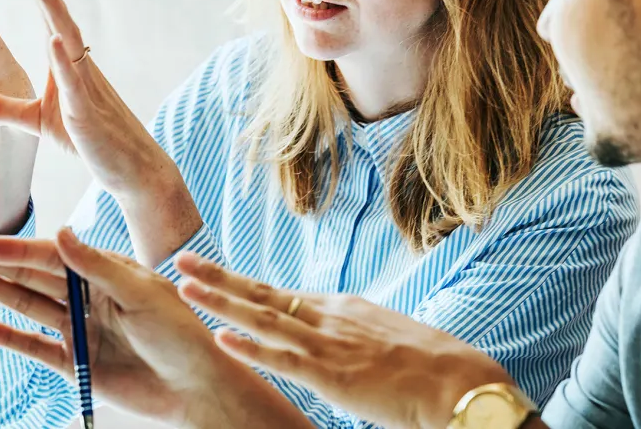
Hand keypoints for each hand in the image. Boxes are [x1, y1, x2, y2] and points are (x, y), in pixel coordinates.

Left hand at [0, 0, 176, 197]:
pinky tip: (53, 38)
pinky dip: (63, 58)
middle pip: (56, 13)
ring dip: (51, 7)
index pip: (47, 14)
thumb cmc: (87, 140)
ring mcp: (84, 84)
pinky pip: (74, 80)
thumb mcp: (32, 121)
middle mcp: (77, 64)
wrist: (130, 167)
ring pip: (67, 37)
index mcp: (65, 62)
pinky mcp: (86, 111)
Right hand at [0, 228, 313, 428]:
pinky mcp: (77, 364)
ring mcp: (81, 328)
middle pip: (31, 274)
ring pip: (27, 305)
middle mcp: (89, 295)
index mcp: (107, 271)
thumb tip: (62, 232)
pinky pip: (35, 346)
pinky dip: (8, 336)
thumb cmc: (182, 333)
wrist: (198, 386)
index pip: (52, 255)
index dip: (16, 249)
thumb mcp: (143, 293)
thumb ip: (98, 266)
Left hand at [176, 253, 518, 428]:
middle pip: (261, 293)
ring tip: (185, 288)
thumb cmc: (428, 366)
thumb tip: (336, 337)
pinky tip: (222, 338)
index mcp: (340, 308)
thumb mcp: (382, 338)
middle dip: (218, 278)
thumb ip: (352, 335)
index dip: (239, 283)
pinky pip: (283, 360)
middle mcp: (329, 317)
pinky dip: (250, 348)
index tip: (209, 272)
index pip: (278, 293)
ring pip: (263, 318)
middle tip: (180, 260)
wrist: (459, 380)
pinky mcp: (333, 375)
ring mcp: (329, 344)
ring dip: (220, 302)